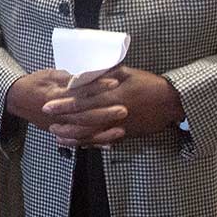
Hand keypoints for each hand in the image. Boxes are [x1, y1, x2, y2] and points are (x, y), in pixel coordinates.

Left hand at [11, 66, 183, 147]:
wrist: (170, 103)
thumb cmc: (149, 84)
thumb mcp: (127, 73)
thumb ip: (105, 74)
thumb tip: (86, 72)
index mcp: (112, 94)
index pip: (83, 100)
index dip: (64, 103)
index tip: (48, 103)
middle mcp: (112, 112)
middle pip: (83, 118)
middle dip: (63, 119)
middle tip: (46, 119)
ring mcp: (117, 126)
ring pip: (90, 133)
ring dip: (72, 135)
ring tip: (56, 134)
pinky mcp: (123, 134)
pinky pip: (102, 141)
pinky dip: (87, 143)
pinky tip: (75, 144)